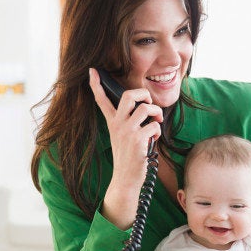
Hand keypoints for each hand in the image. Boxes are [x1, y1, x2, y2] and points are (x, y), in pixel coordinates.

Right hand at [88, 68, 162, 228]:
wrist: (125, 179)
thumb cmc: (128, 157)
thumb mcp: (122, 137)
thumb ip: (130, 122)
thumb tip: (146, 108)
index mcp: (112, 122)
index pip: (102, 100)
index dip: (96, 85)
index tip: (92, 71)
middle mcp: (118, 124)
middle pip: (129, 95)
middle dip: (144, 94)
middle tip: (149, 103)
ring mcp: (127, 132)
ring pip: (146, 109)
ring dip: (156, 113)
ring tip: (157, 122)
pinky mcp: (137, 140)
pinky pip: (154, 126)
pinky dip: (158, 131)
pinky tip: (154, 140)